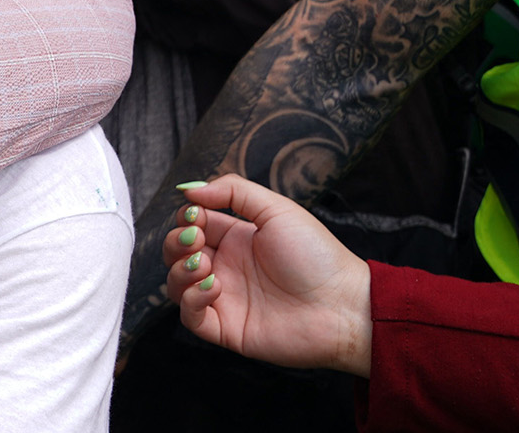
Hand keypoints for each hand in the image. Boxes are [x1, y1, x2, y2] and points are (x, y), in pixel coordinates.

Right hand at [164, 175, 373, 376]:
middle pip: (177, 253)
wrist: (342, 306)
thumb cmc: (317, 256)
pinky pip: (190, 317)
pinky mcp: (226, 328)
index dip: (186, 218)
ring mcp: (225, 298)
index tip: (195, 215)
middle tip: (196, 241)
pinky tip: (213, 287)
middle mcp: (226, 267)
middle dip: (176, 242)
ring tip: (204, 266)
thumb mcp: (277, 209)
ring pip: (176, 284)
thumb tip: (189, 189)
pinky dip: (191, 299)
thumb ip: (233, 191)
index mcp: (236, 238)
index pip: (193, 224)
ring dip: (180, 270)